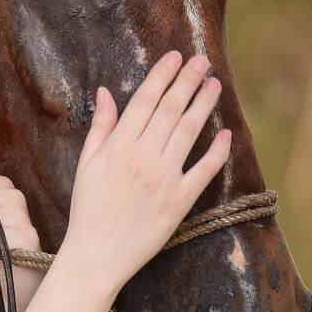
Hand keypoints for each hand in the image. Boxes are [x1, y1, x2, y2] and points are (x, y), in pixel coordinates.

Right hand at [61, 50, 230, 292]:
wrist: (97, 255)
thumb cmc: (88, 209)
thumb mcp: (86, 165)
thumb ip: (100, 127)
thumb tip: (107, 92)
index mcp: (118, 146)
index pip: (145, 101)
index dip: (162, 75)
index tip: (175, 57)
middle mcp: (143, 158)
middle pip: (171, 110)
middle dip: (188, 81)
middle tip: (202, 61)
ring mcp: (163, 179)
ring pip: (189, 132)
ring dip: (204, 105)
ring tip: (214, 85)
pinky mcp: (179, 201)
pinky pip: (203, 170)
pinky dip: (217, 151)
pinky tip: (225, 133)